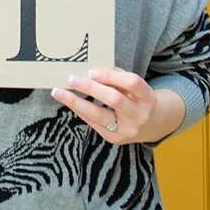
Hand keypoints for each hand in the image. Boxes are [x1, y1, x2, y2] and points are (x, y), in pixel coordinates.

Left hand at [52, 68, 175, 144]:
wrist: (150, 125)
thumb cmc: (137, 98)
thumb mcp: (135, 87)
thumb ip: (117, 78)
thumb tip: (90, 71)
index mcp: (149, 98)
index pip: (132, 83)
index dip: (111, 75)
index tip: (92, 71)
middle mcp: (140, 116)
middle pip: (114, 99)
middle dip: (91, 88)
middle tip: (71, 79)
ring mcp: (128, 130)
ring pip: (99, 115)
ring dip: (76, 103)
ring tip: (58, 92)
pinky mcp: (115, 138)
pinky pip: (93, 123)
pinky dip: (80, 111)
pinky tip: (70, 102)